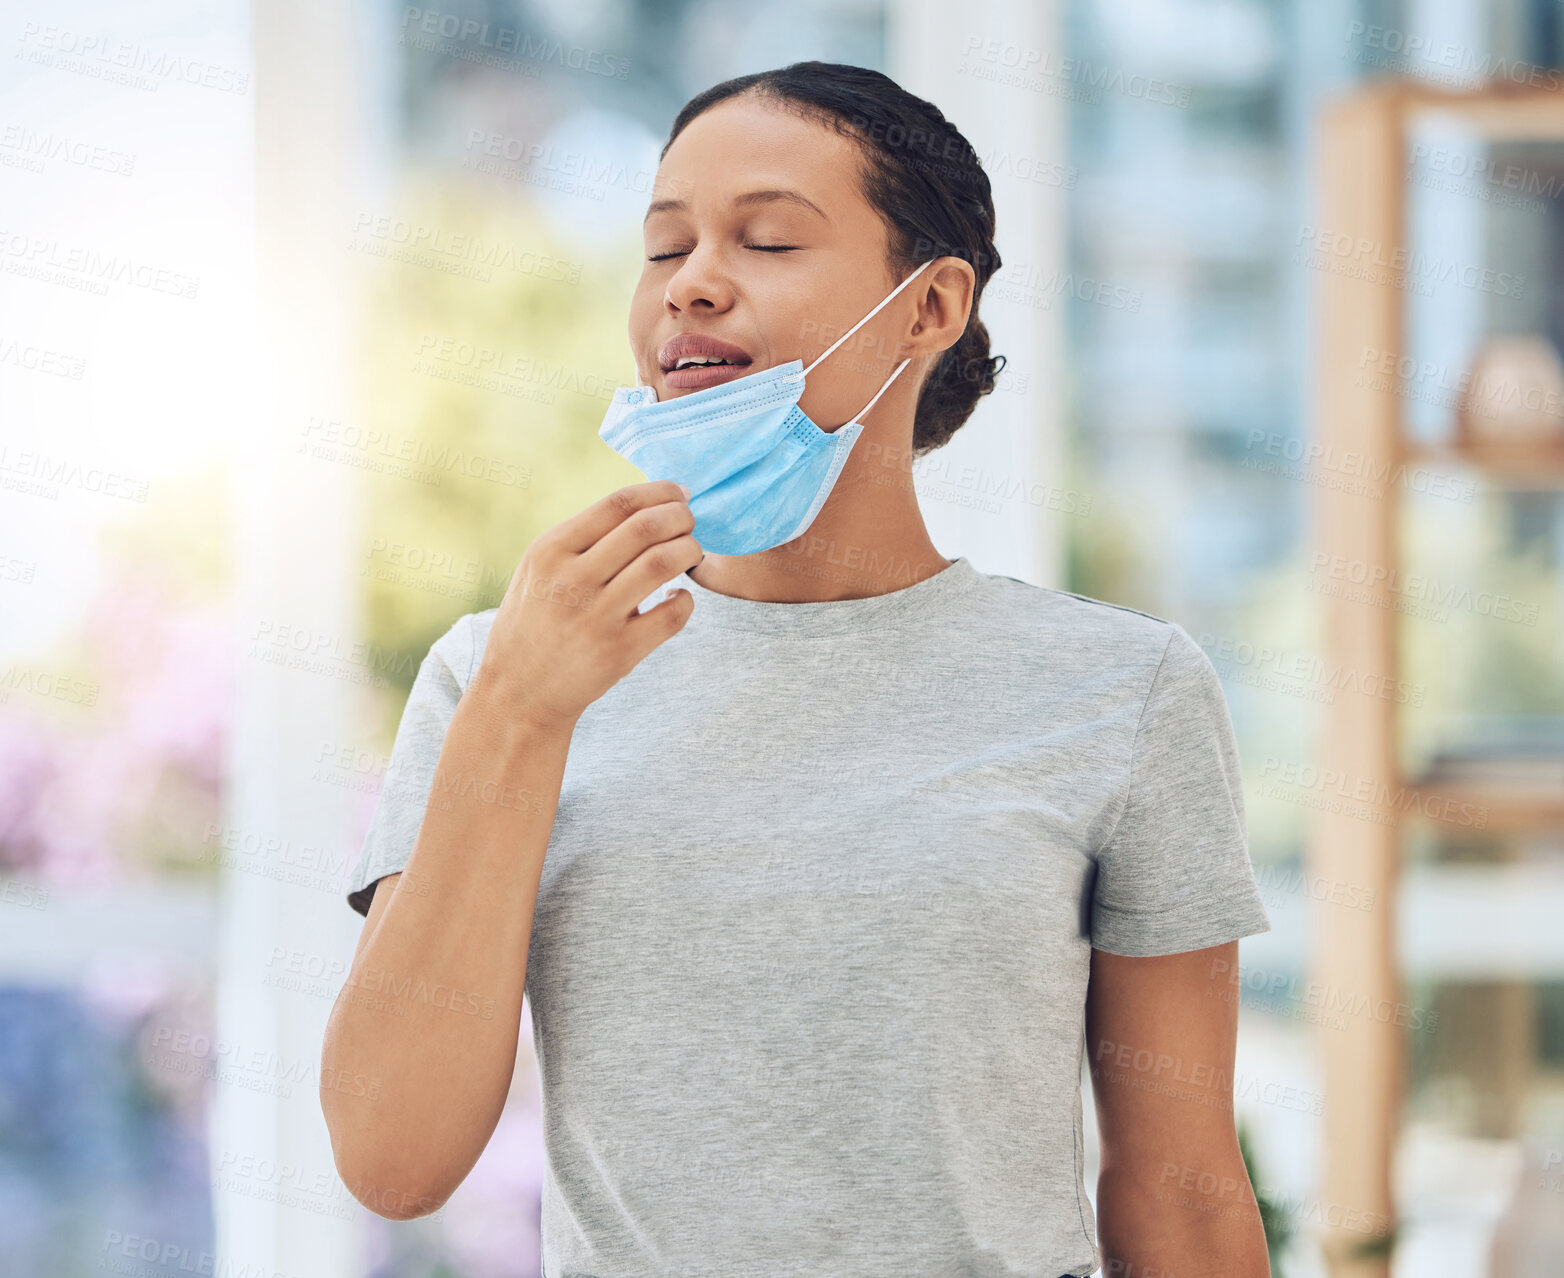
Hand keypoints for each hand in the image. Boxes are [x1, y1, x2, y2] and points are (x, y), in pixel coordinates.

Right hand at [471, 480, 699, 730]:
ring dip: (690, 551)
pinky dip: (687, 600)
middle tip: (690, 523)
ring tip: (692, 553)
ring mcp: (596, 617)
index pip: (618, 504)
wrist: (518, 694)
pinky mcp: (618, 652)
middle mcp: (571, 580)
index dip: (660, 493)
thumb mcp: (538, 570)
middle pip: (646, 527)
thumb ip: (581, 539)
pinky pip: (672, 615)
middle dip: (681, 518)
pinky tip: (680, 597)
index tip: (680, 495)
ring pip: (663, 563)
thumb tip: (644, 506)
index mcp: (551, 551)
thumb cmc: (534, 623)